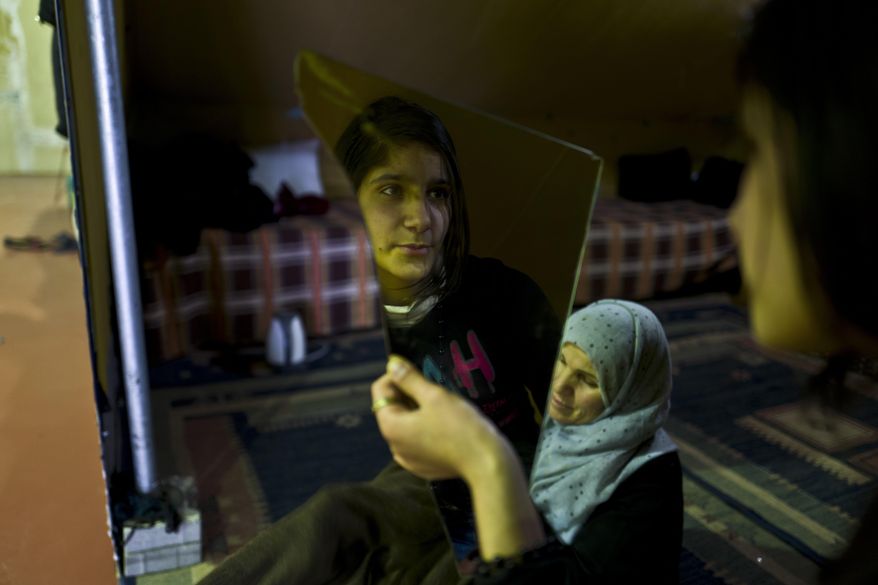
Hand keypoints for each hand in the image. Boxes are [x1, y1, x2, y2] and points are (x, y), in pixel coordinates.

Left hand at [371, 355, 503, 480]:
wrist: (487, 464)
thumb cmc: (461, 427)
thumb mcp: (434, 396)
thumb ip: (409, 378)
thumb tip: (392, 364)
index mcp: (391, 427)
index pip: (381, 391)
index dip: (397, 375)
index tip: (419, 371)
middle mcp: (394, 446)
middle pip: (393, 408)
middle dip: (410, 393)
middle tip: (435, 387)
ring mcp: (409, 459)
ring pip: (407, 424)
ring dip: (419, 410)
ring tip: (443, 405)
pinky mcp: (424, 466)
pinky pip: (418, 440)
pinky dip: (426, 428)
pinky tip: (446, 424)